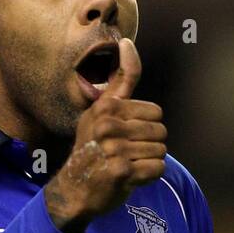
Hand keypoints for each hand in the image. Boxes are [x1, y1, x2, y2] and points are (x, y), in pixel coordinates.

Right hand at [43, 38, 166, 232]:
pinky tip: (131, 178)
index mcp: (106, 108)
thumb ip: (120, 80)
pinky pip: (157, 169)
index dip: (146, 126)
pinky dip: (149, 177)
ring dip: (149, 162)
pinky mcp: (121, 173)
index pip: (156, 112)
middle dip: (149, 146)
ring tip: (128, 165)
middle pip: (160, 132)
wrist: (73, 191)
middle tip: (127, 155)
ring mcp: (114, 150)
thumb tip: (128, 41)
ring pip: (160, 151)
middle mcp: (108, 126)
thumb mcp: (100, 111)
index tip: (126, 136)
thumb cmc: (92, 149)